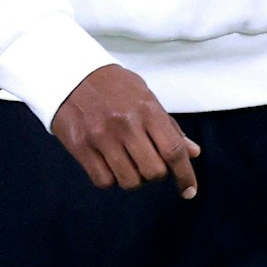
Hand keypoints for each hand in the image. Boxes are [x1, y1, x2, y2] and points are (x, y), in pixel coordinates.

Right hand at [50, 64, 200, 197]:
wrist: (72, 75)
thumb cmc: (116, 87)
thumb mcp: (147, 98)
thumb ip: (169, 127)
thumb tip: (193, 153)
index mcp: (148, 110)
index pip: (173, 150)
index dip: (185, 175)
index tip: (189, 191)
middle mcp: (126, 125)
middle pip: (154, 171)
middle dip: (157, 174)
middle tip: (150, 162)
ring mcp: (102, 138)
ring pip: (129, 181)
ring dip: (134, 178)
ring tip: (129, 163)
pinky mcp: (81, 148)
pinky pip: (104, 181)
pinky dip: (111, 179)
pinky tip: (111, 165)